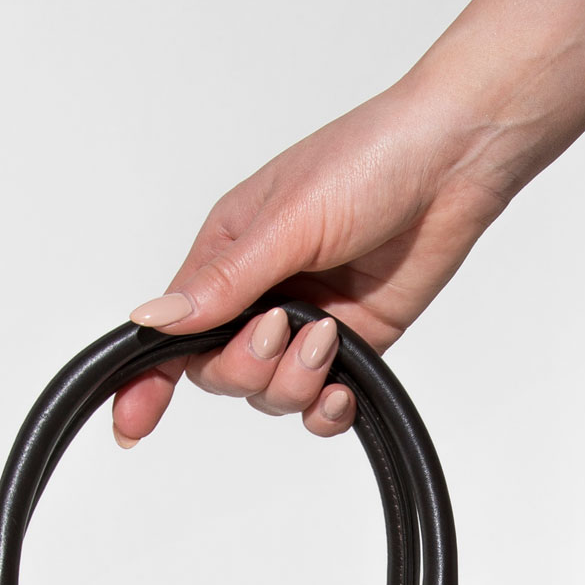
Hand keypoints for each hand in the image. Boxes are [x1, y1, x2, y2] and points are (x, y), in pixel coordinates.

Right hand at [113, 0, 584, 445]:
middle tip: (285, 329)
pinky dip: (327, 408)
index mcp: (227, 255)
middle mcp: (259, 294)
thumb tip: (154, 319)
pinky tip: (343, 386)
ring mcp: (307, 324)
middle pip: (219, 373)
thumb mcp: (288, 220)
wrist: (454, 164)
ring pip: (270, 393)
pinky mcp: (355, 344)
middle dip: (248, 366)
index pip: (171, 331)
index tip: (130, 423)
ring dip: (294, 382)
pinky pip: (321, 403)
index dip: (145, 379)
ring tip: (329, 338)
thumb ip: (225, 282)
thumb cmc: (369, 161)